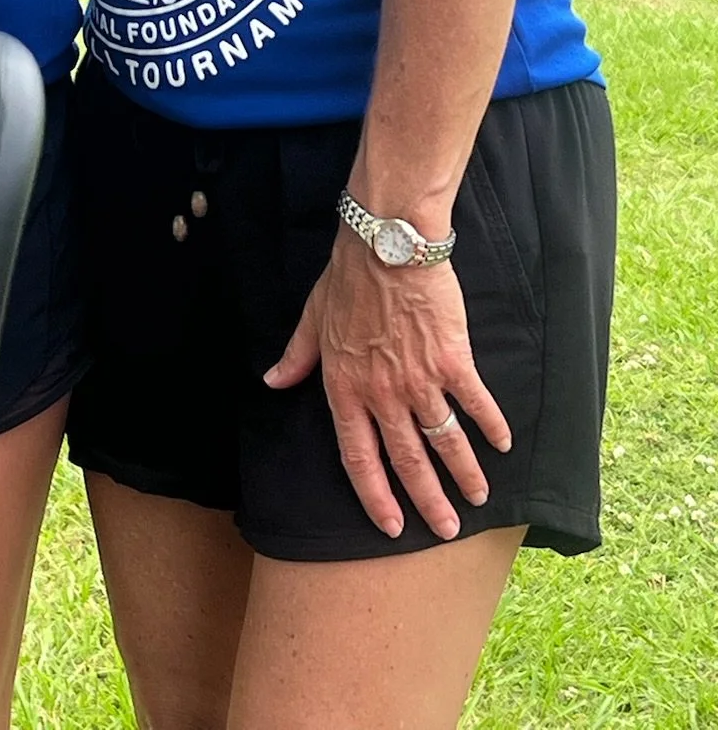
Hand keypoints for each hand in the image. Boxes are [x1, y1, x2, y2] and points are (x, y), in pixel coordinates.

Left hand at [264, 230, 511, 540]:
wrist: (387, 244)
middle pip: (407, 461)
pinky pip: (474, 405)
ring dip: (463, 473)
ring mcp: (419, 380)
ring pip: (443, 441)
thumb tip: (273, 382)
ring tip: (478, 498)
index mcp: (344, 388)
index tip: (391, 525)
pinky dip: (490, 427)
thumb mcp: (313, 318)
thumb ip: (297, 356)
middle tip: (446, 529)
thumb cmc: (348, 278)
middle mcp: (382, 394)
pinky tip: (501, 445)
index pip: (359, 457)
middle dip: (428, 501)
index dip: (375, 495)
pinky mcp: (452, 361)